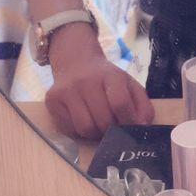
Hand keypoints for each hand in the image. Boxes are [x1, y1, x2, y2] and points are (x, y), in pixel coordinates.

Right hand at [46, 25, 153, 139]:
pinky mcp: (52, 100)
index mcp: (110, 75)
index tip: (130, 127)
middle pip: (103, 120)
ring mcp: (67, 90)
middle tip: (113, 127)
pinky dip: (79, 131)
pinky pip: (69, 129)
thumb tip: (143, 128)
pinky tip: (84, 119)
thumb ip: (142, 106)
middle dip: (112, 130)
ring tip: (99, 125)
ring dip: (95, 133)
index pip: (120, 103)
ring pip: (85, 128)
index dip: (128, 121)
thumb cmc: (107, 79)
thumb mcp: (129, 85)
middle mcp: (86, 81)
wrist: (76, 62)